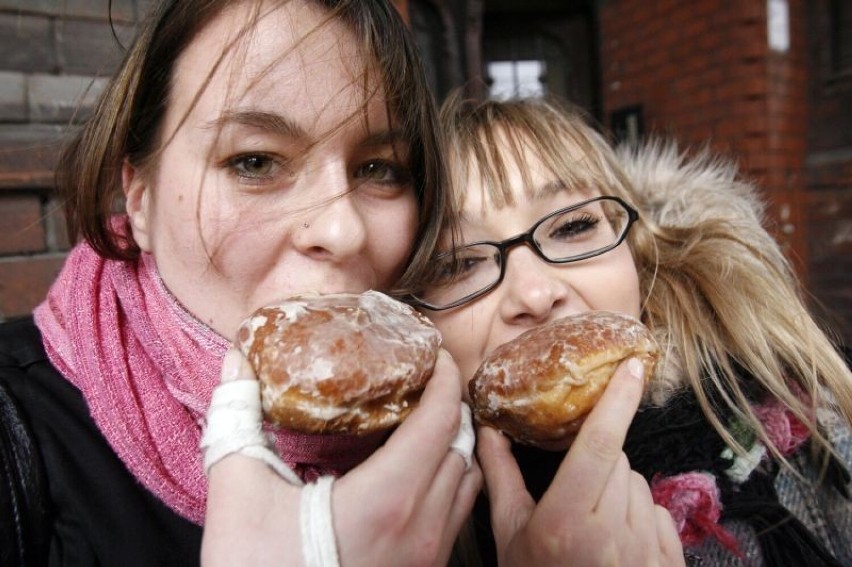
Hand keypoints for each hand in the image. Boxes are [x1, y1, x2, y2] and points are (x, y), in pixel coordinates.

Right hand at [201, 348, 481, 566]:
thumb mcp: (238, 499)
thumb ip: (237, 422)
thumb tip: (233, 364)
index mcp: (388, 498)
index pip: (442, 419)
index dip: (445, 376)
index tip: (434, 352)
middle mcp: (422, 525)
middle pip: (463, 445)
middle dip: (451, 404)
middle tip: (425, 379)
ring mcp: (428, 555)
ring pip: (467, 481)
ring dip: (455, 443)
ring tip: (425, 419)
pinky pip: (456, 514)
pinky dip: (450, 479)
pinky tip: (416, 473)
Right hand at [477, 358, 684, 566]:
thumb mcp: (509, 536)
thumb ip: (500, 477)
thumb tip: (488, 428)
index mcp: (567, 521)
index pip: (599, 445)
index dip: (618, 401)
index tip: (634, 367)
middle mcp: (612, 534)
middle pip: (617, 461)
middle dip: (598, 463)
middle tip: (574, 496)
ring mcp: (646, 551)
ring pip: (639, 486)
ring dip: (619, 492)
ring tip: (594, 526)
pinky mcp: (669, 563)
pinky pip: (660, 514)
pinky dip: (641, 517)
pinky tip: (618, 544)